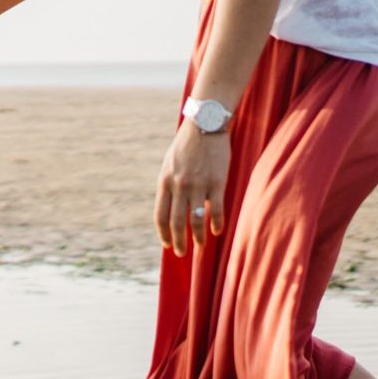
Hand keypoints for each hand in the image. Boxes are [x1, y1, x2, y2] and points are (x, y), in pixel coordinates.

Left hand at [154, 122, 229, 256]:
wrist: (205, 124)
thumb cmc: (187, 145)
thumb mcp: (170, 164)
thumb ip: (169, 184)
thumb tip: (169, 207)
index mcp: (165, 182)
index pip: (160, 215)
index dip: (163, 233)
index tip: (167, 244)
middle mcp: (179, 186)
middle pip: (176, 222)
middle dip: (178, 242)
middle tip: (182, 253)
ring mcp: (197, 185)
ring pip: (196, 220)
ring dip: (197, 237)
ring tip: (200, 247)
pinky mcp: (216, 182)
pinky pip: (215, 210)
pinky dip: (216, 223)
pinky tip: (217, 231)